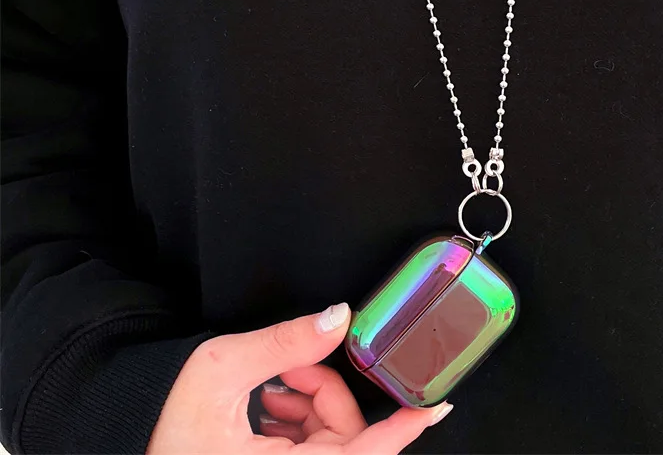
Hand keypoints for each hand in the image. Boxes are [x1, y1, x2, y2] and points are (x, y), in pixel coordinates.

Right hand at [146, 303, 451, 453]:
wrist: (132, 448)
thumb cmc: (161, 424)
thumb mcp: (218, 371)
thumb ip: (282, 342)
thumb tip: (338, 316)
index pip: (362, 454)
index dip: (403, 428)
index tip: (436, 404)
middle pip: (346, 435)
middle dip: (326, 390)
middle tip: (287, 367)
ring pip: (330, 438)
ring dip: (310, 403)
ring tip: (269, 386)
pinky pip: (312, 448)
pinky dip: (299, 420)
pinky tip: (268, 405)